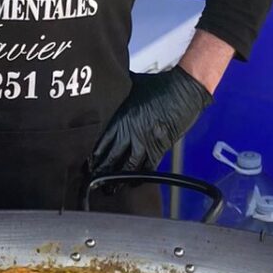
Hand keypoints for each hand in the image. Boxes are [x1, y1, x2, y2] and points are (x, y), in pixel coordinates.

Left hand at [89, 66, 209, 179]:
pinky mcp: (161, 148)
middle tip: (94, 181)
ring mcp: (146, 142)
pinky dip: (140, 176)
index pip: (103, 142)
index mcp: (122, 119)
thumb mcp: (132, 88)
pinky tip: (133, 183)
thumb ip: (121, 98)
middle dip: (102, 172)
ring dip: (118, 179)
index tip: (88, 164)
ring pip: (128, 167)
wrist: (184, 89)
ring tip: (109, 189)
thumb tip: (112, 94)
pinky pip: (148, 167)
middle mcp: (132, 133)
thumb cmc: (161, 84)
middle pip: (112, 158)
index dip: (94, 156)